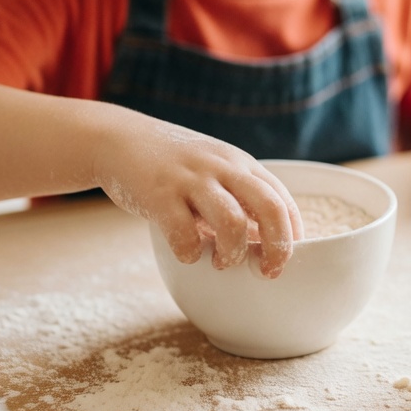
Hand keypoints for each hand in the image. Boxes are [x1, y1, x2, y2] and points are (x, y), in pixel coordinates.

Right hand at [92, 117, 302, 275]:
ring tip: (221, 261)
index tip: (286, 257)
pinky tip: (187, 253)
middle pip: (270, 208)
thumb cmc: (174, 165)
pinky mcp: (159, 195)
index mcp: (240, 164)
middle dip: (278, 247)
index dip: (292, 233)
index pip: (282, 198)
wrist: (119, 139)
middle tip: (268, 270)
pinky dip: (190, 252)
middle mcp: (221, 168)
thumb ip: (240, 199)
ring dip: (232, 253)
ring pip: (232, 223)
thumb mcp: (215, 170)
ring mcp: (191, 180)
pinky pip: (184, 233)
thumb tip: (267, 241)